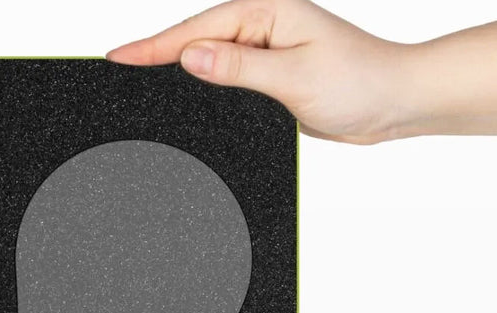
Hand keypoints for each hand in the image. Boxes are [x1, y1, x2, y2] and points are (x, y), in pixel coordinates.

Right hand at [107, 0, 496, 142]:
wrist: (393, 102)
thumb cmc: (358, 81)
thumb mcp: (293, 74)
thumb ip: (239, 67)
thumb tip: (190, 56)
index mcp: (265, 13)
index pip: (196, 30)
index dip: (153, 46)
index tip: (117, 57)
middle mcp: (261, 27)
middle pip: (194, 40)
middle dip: (155, 55)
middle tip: (116, 69)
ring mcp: (263, 52)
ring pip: (207, 61)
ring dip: (176, 72)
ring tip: (139, 82)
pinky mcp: (268, 77)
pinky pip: (224, 80)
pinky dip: (201, 88)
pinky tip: (186, 98)